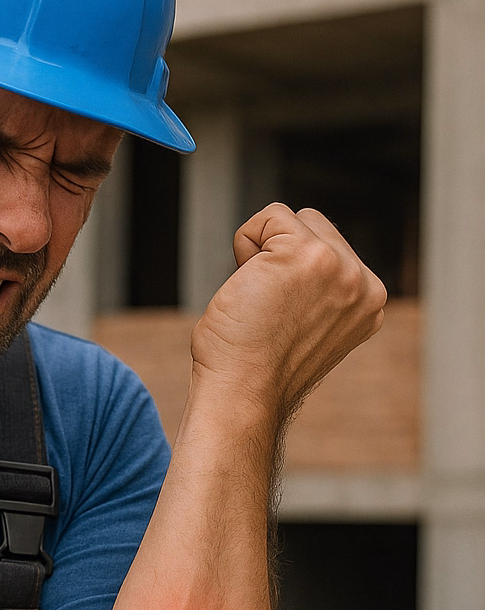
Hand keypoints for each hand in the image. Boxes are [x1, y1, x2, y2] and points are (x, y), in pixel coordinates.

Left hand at [190, 203, 386, 421]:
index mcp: (368, 303)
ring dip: (260, 250)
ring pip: (291, 219)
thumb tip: (295, 259)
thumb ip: (318, 292)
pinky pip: (268, 216)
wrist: (241, 394)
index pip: (330, 250)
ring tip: (257, 297)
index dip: (289, 274)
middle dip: (277, 255)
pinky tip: (247, 286)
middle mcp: (363, 284)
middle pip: (313, 226)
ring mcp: (340, 267)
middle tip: (263, 305)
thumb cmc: (253, 368)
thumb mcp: (306, 325)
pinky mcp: (307, 254)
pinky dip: (244, 243)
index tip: (280, 318)